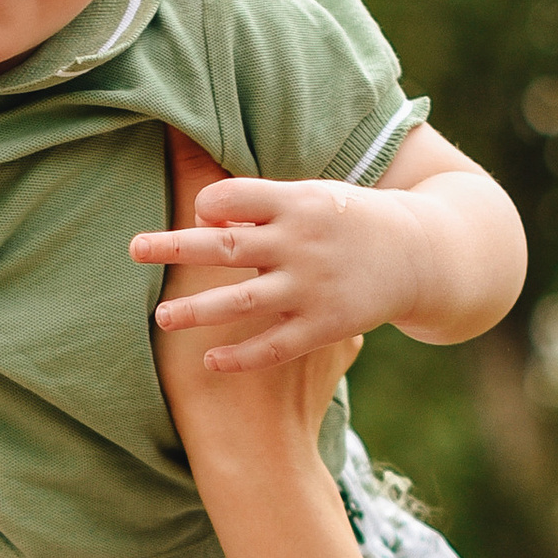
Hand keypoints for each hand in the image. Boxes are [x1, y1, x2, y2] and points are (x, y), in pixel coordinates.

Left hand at [132, 168, 424, 370]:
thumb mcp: (315, 198)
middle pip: (225, 243)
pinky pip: (274, 345)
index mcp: (296, 203)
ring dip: (197, 310)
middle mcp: (300, 243)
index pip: (233, 196)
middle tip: (133, 248)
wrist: (424, 254)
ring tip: (160, 318)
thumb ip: (263, 205)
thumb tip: (202, 209)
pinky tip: (209, 361)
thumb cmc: (353, 220)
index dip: (207, 204)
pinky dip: (241, 356)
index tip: (196, 213)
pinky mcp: (325, 325)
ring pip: (242, 300)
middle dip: (175, 246)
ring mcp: (311, 287)